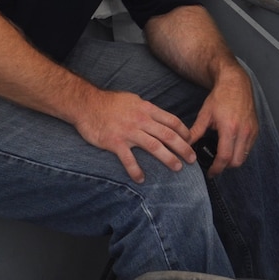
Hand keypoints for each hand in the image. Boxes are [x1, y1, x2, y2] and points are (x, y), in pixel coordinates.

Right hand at [74, 89, 196, 183]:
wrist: (86, 104)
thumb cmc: (109, 102)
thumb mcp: (133, 100)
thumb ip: (146, 110)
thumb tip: (158, 117)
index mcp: (146, 109)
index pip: (171, 121)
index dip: (184, 132)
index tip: (191, 141)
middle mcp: (140, 120)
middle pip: (168, 135)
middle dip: (183, 148)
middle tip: (192, 159)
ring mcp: (128, 132)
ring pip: (154, 147)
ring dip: (168, 158)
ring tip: (177, 168)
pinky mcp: (115, 142)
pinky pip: (128, 159)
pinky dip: (136, 170)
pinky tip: (141, 179)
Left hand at [188, 64, 258, 177]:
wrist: (236, 83)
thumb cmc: (220, 97)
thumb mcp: (205, 114)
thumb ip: (196, 132)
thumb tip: (185, 145)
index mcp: (229, 129)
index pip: (224, 158)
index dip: (216, 168)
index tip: (210, 172)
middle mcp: (243, 132)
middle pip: (236, 162)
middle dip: (225, 167)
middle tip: (215, 165)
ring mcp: (252, 131)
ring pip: (244, 157)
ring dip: (233, 160)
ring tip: (222, 155)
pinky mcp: (256, 130)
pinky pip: (248, 148)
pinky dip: (240, 151)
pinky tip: (230, 145)